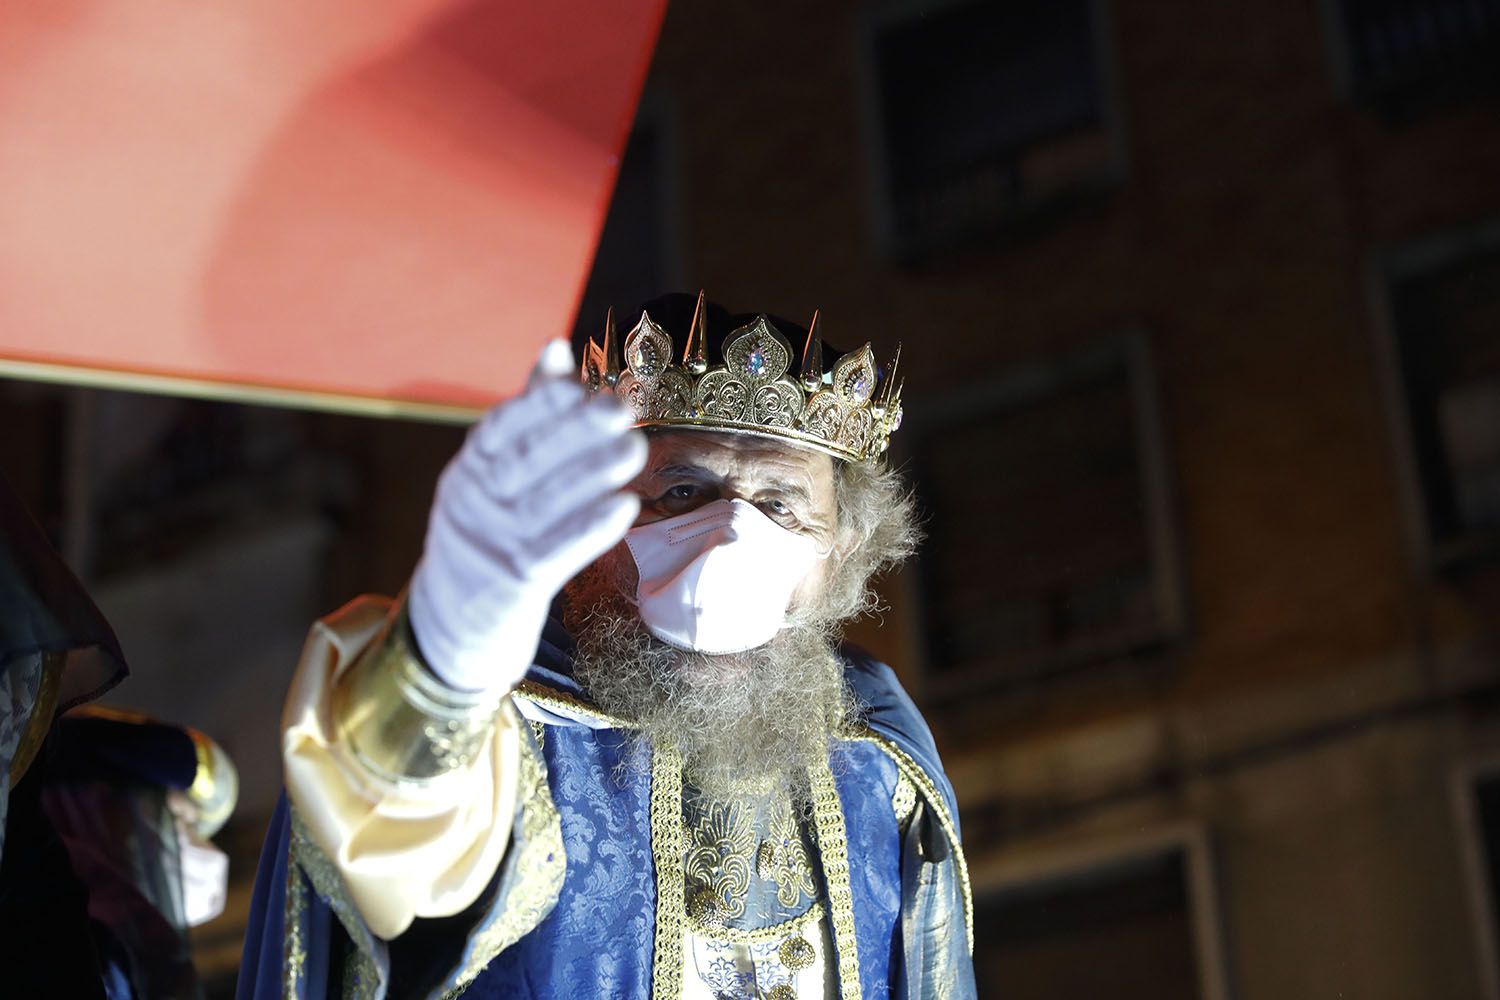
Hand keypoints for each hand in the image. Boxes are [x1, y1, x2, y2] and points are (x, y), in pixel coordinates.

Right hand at [407, 339, 646, 692]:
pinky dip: (588, 530)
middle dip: (573, 433)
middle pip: (523, 462)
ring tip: (634, 448)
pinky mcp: (513, 587)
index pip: (499, 428)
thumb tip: (557, 347)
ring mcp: (490, 545)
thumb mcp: (498, 475)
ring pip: (544, 505)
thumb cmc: (492, 532)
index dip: (538, 404)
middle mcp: (472, 503)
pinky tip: (624, 509)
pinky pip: (555, 554)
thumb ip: (531, 415)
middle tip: (619, 408)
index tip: (578, 384)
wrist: (451, 626)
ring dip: (591, 475)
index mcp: (469, 470)